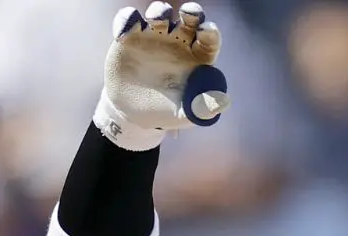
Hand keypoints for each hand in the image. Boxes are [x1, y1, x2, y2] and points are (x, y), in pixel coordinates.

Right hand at [96, 1, 230, 150]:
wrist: (134, 113)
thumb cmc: (167, 111)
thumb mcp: (187, 113)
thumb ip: (204, 107)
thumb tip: (223, 102)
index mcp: (198, 56)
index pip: (209, 39)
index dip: (210, 32)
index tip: (207, 30)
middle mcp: (179, 41)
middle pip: (189, 19)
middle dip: (191, 12)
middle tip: (189, 13)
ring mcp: (155, 36)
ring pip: (159, 14)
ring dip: (159, 11)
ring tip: (157, 19)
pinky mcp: (130, 37)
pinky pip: (128, 20)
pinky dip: (126, 20)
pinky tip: (124, 34)